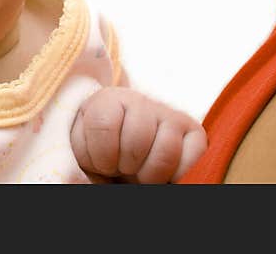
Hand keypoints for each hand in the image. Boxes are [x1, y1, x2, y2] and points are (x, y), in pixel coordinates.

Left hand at [70, 86, 206, 182]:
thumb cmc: (99, 153)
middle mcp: (140, 100)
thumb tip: (84, 175)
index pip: (103, 125)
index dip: (101, 156)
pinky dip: (179, 176)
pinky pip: (193, 159)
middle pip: (137, 141)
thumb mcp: (83, 150)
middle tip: (123, 168)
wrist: (123, 153)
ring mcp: (170, 114)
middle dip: (127, 166)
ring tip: (141, 174)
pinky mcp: (194, 132)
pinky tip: (164, 175)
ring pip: (166, 153)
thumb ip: (80, 153)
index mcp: (107, 100)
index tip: (101, 163)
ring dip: (150, 175)